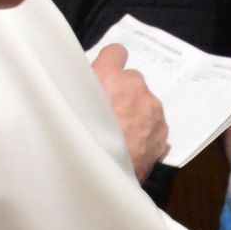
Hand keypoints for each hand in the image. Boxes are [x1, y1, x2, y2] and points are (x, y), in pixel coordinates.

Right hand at [91, 44, 170, 182]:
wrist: (101, 178)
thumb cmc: (80, 141)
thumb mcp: (68, 103)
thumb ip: (81, 87)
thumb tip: (83, 83)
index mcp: (109, 76)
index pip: (116, 52)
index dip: (111, 64)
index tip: (107, 74)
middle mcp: (135, 88)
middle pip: (133, 81)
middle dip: (124, 93)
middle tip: (108, 114)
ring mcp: (152, 110)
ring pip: (146, 104)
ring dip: (136, 114)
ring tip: (118, 136)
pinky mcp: (162, 133)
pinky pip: (154, 127)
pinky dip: (145, 134)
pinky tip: (130, 148)